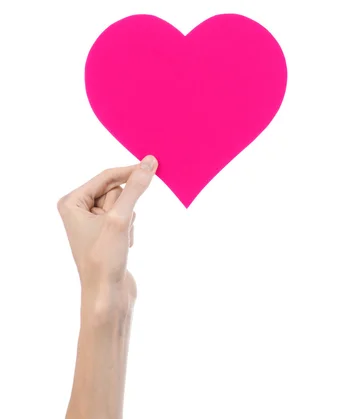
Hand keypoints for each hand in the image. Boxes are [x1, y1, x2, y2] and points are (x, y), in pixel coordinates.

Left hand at [57, 156, 156, 312]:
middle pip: (115, 191)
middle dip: (125, 207)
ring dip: (129, 220)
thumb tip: (149, 163)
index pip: (106, 176)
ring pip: (124, 205)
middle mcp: (79, 210)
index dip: (130, 172)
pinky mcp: (106, 234)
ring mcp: (92, 222)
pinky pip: (126, 218)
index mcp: (71, 202)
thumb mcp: (120, 218)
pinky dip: (130, 229)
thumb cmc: (105, 258)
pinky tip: (124, 246)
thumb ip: (135, 188)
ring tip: (120, 240)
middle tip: (119, 227)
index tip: (153, 164)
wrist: (107, 294)